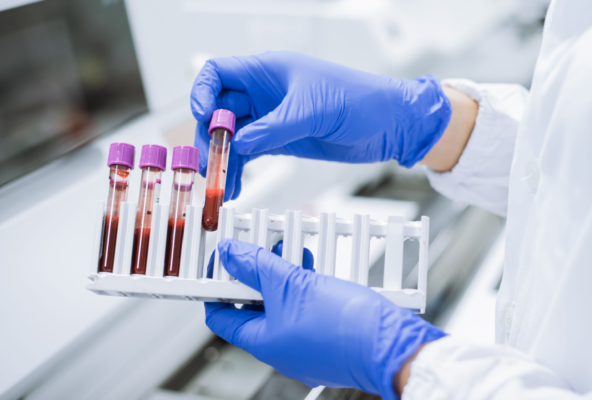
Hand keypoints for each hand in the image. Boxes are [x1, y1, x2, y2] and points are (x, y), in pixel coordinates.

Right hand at [191, 51, 451, 200]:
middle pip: (219, 109)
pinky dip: (240, 168)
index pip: (219, 73)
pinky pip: (250, 152)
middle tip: (210, 162)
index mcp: (269, 71)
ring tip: (221, 183)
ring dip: (223, 158)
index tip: (201, 116)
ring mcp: (272, 117)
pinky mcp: (282, 140)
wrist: (390, 124)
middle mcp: (265, 93)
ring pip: (232, 136)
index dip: (202, 93)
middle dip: (210, 136)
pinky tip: (235, 185)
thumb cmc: (361, 100)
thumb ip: (273, 128)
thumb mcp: (313, 111)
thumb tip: (239, 143)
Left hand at [204, 239, 446, 398]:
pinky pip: (306, 309)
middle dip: (255, 273)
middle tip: (257, 247)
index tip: (221, 261)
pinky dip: (304, 286)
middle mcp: (282, 350)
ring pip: (283, 305)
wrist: (391, 343)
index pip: (221, 316)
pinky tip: (312, 265)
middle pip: (253, 307)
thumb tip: (231, 254)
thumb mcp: (292, 284)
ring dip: (282, 275)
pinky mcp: (329, 337)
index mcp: (264, 343)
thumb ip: (258, 266)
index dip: (215, 285)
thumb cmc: (345, 326)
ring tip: (288, 249)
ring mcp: (306, 346)